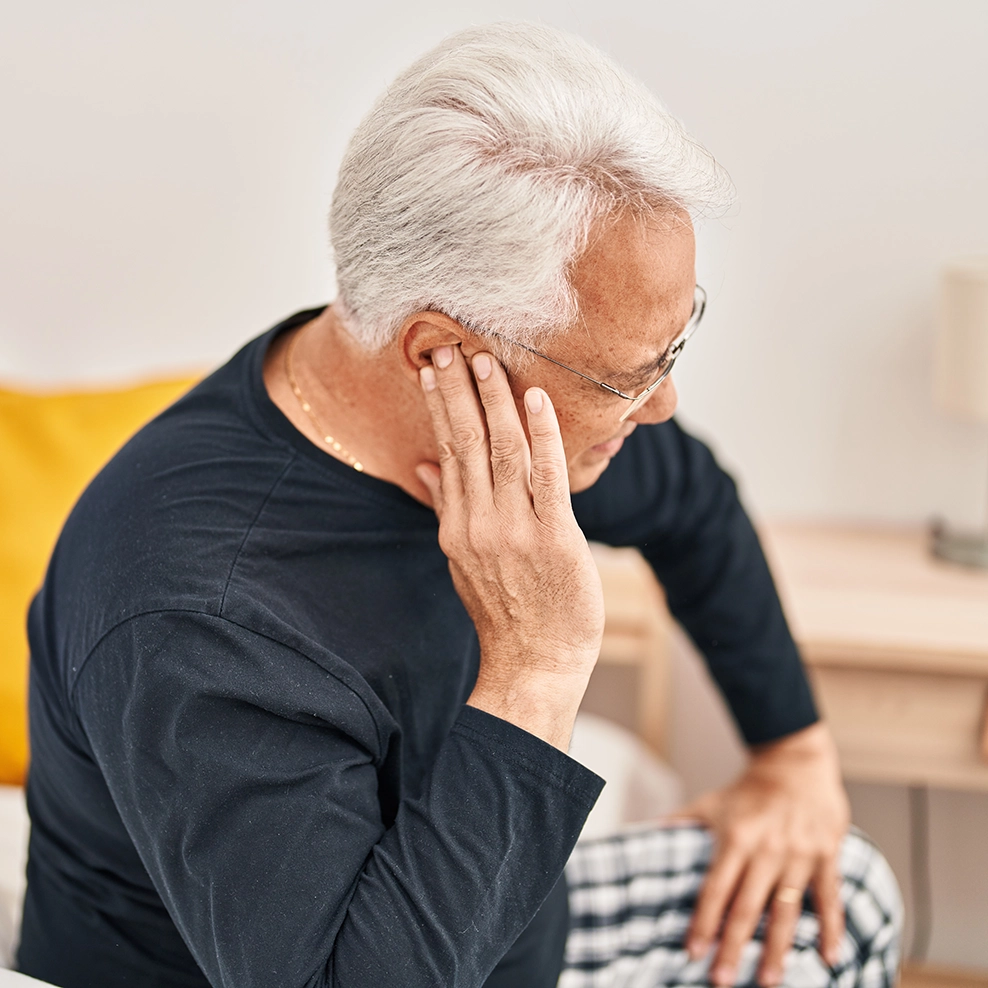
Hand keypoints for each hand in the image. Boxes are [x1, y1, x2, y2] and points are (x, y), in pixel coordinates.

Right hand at [415, 345, 603, 749]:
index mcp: (457, 525)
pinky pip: (547, 478)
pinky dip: (542, 436)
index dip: (440, 407)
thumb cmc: (505, 610)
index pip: (447, 452)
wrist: (535, 662)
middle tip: (451, 345)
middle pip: (466, 443)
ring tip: (486, 360)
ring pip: (502, 451)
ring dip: (494, 401)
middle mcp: (479, 523)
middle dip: (458, 391)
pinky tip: (536, 401)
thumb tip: (425, 465)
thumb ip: (447, 507)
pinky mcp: (554, 538)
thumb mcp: (463, 560)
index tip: (432, 369)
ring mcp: (515, 531)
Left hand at [671, 722, 848, 986]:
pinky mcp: (826, 855)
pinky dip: (831, 928)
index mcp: (735, 838)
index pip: (715, 888)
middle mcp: (766, 850)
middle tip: (722, 979)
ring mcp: (798, 854)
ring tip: (767, 980)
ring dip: (777, 948)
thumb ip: (681, 822)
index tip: (692, 951)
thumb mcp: (712, 803)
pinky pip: (830, 898)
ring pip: (786, 910)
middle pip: (746, 907)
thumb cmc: (748, 788)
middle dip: (733, 946)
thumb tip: (645, 832)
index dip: (703, 921)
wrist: (794, 760)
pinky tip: (829, 957)